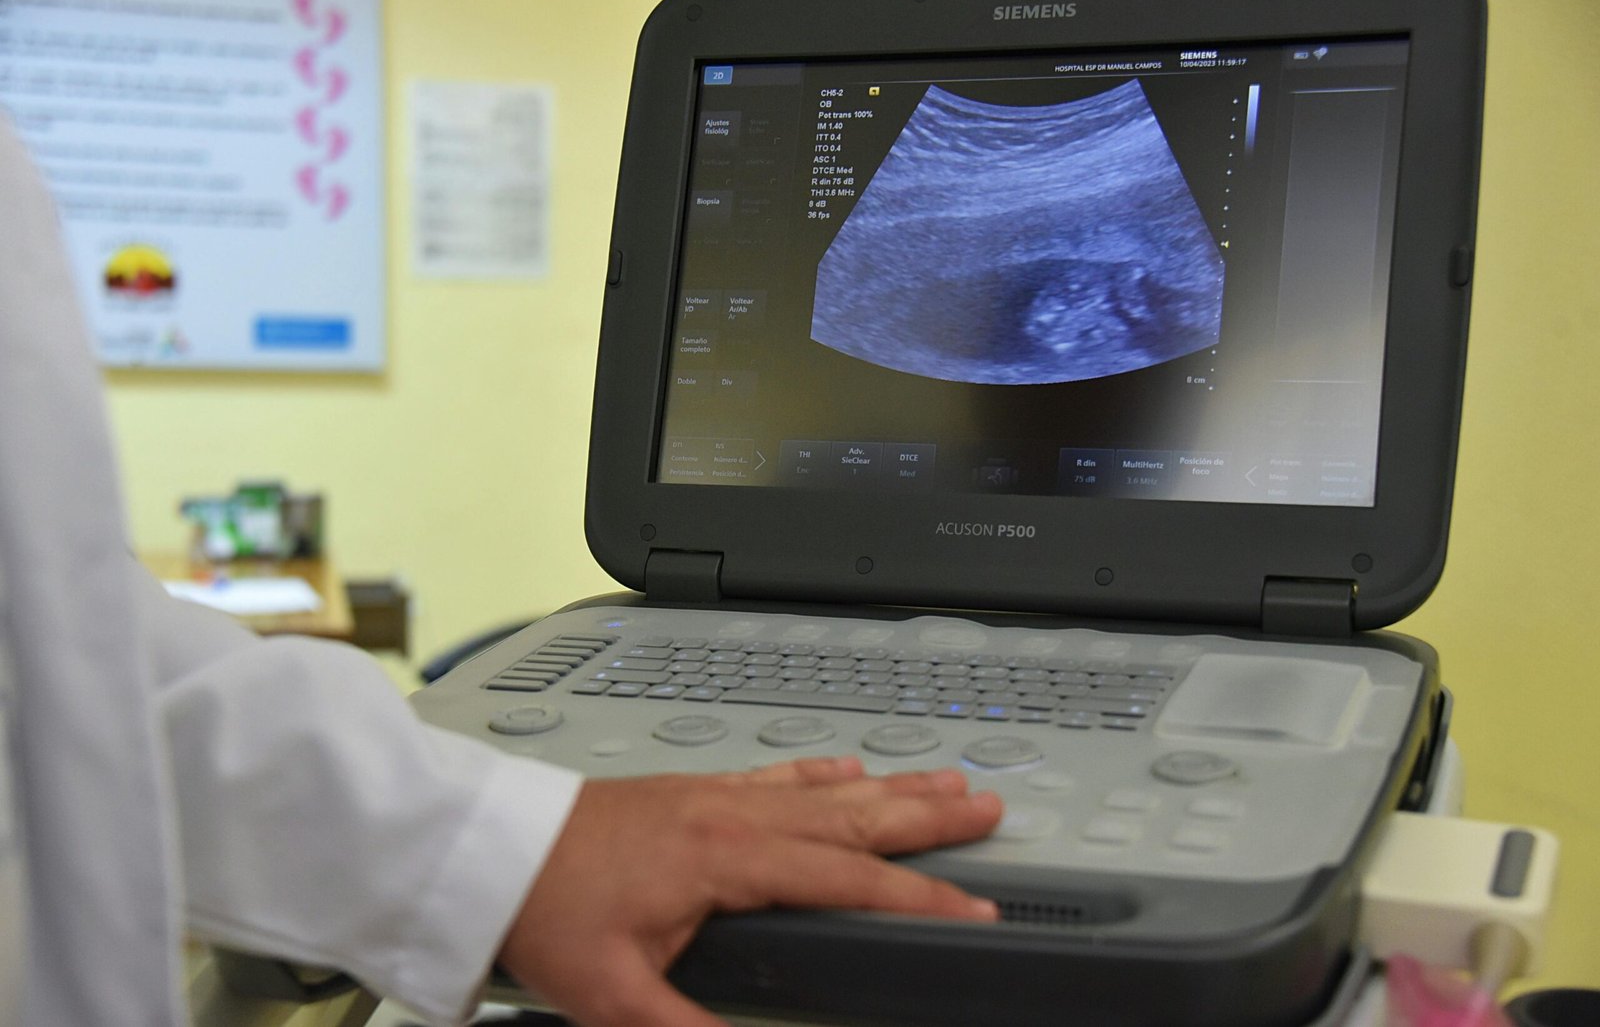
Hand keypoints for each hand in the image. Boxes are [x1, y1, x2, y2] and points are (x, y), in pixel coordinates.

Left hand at [497, 755, 1002, 1026]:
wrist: (487, 847)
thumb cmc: (543, 908)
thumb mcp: (615, 997)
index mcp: (727, 857)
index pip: (848, 879)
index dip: (918, 896)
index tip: (974, 906)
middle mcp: (731, 815)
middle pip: (853, 814)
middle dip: (927, 815)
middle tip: (989, 806)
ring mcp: (714, 795)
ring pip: (825, 787)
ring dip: (889, 785)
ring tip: (943, 780)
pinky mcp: (692, 791)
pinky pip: (777, 773)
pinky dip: (822, 769)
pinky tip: (843, 766)